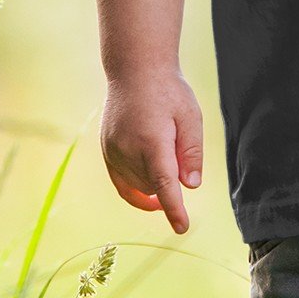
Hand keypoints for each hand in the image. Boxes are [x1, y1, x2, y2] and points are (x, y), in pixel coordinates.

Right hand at [101, 69, 204, 233]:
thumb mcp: (190, 117)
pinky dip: (136, 192)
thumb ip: (191, 153)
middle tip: (178, 146)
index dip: (174, 209)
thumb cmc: (168, 91)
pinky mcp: (106, 151)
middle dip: (171, 181)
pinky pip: (121, 183)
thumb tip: (191, 186)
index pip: (164, 185)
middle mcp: (127, 149)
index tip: (182, 227)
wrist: (135, 70)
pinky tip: (151, 198)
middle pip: (154, 186)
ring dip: (155, 182)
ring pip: (139, 186)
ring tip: (162, 145)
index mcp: (152, 141)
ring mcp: (112, 151)